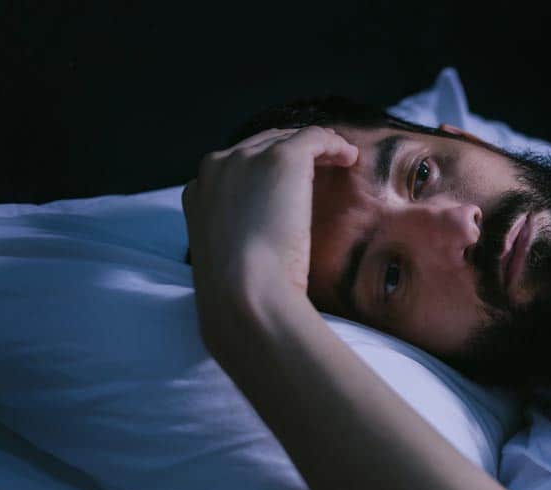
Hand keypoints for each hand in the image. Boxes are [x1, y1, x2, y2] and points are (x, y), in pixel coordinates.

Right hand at [181, 126, 357, 346]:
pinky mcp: (281, 158)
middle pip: (262, 144)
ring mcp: (248, 158)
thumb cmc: (240, 290)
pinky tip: (350, 157)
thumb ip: (236, 237)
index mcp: (200, 191)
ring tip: (340, 157)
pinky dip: (334, 144)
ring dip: (315, 146)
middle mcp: (218, 166)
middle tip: (322, 161)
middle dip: (292, 151)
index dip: (267, 169)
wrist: (245, 292)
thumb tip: (258, 244)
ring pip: (287, 138)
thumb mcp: (227, 258)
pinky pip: (314, 137)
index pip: (238, 165)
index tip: (291, 181)